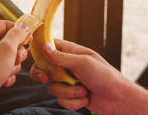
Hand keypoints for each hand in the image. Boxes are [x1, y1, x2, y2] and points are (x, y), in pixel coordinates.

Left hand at [0, 20, 29, 114]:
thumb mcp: (7, 48)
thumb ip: (17, 34)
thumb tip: (24, 25)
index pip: (5, 24)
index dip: (18, 30)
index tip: (29, 39)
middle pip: (7, 41)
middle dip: (17, 52)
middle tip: (17, 59)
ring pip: (6, 57)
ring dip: (13, 65)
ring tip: (8, 72)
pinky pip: (0, 68)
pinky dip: (6, 74)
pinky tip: (5, 81)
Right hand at [30, 39, 147, 114]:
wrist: (117, 99)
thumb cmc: (105, 76)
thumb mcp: (83, 63)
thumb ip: (61, 57)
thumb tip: (44, 47)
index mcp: (71, 52)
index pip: (48, 46)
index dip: (37, 51)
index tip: (30, 58)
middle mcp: (67, 65)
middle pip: (43, 68)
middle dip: (45, 75)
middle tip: (47, 78)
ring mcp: (68, 81)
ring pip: (52, 87)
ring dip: (68, 92)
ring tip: (84, 91)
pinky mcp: (71, 95)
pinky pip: (61, 100)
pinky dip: (73, 102)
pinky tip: (86, 99)